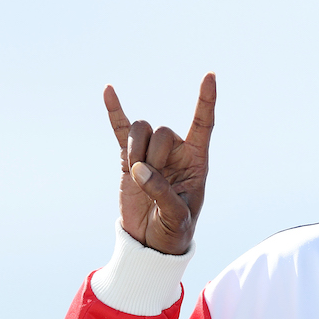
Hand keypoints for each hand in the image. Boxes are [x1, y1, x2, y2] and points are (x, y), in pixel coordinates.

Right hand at [106, 73, 215, 254]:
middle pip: (163, 131)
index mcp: (196, 160)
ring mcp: (151, 153)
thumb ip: (162, 192)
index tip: (210, 76)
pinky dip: (114, 112)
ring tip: (136, 173)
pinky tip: (108, 91)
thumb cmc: (174, 229)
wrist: (151, 241)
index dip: (206, 101)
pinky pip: (120, 131)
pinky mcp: (128, 158)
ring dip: (136, 149)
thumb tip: (139, 169)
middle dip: (154, 155)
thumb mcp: (176, 216)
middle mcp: (175, 152)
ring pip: (142, 130)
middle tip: (150, 180)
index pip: (203, 124)